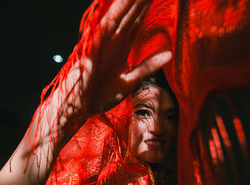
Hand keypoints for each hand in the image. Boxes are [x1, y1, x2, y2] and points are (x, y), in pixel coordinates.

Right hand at [73, 0, 171, 114]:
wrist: (79, 108)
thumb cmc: (100, 95)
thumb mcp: (130, 81)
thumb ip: (148, 66)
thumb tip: (169, 54)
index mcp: (120, 47)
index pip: (136, 21)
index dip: (146, 7)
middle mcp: (112, 41)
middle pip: (129, 14)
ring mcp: (102, 42)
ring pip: (119, 15)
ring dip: (130, 1)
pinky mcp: (93, 47)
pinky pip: (106, 26)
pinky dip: (115, 12)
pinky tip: (126, 1)